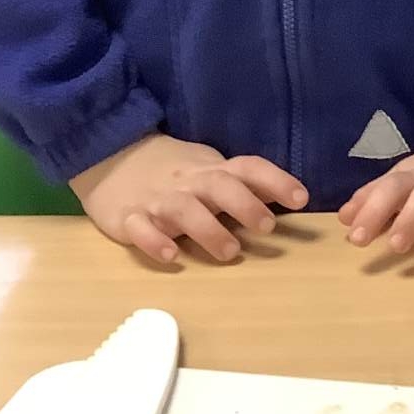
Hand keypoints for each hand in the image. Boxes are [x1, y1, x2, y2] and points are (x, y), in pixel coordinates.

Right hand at [71, 132, 308, 265]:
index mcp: (212, 170)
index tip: (302, 198)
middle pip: (219, 186)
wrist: (112, 157)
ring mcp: (158, 200)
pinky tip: (170, 256)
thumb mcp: (212, 171)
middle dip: (245, 204)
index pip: (248, 168)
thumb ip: (246, 185)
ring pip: (184, 210)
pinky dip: (155, 241)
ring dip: (208, 229)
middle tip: (268, 227)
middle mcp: (189, 182)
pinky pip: (140, 229)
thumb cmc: (176, 171)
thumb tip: (293, 197)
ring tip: (230, 252)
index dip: (276, 180)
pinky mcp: (128, 218)